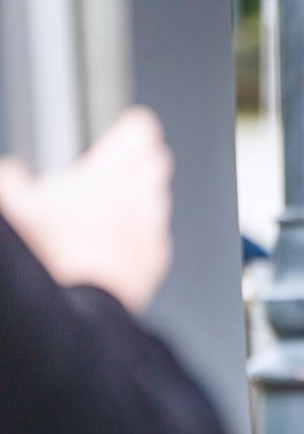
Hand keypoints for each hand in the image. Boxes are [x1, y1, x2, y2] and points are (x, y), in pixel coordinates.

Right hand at [0, 106, 172, 312]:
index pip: (133, 139)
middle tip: (145, 152)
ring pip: (158, 199)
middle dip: (147, 158)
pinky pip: (158, 236)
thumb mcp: (16, 212)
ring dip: (151, 190)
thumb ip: (11, 185)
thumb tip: (10, 173)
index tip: (139, 123)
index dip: (136, 129)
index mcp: (105, 177)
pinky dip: (150, 229)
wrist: (82, 309)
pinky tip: (144, 231)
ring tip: (145, 185)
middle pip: (152, 167)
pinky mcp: (154, 261)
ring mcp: (148, 231)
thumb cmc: (51, 257)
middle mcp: (134, 200)